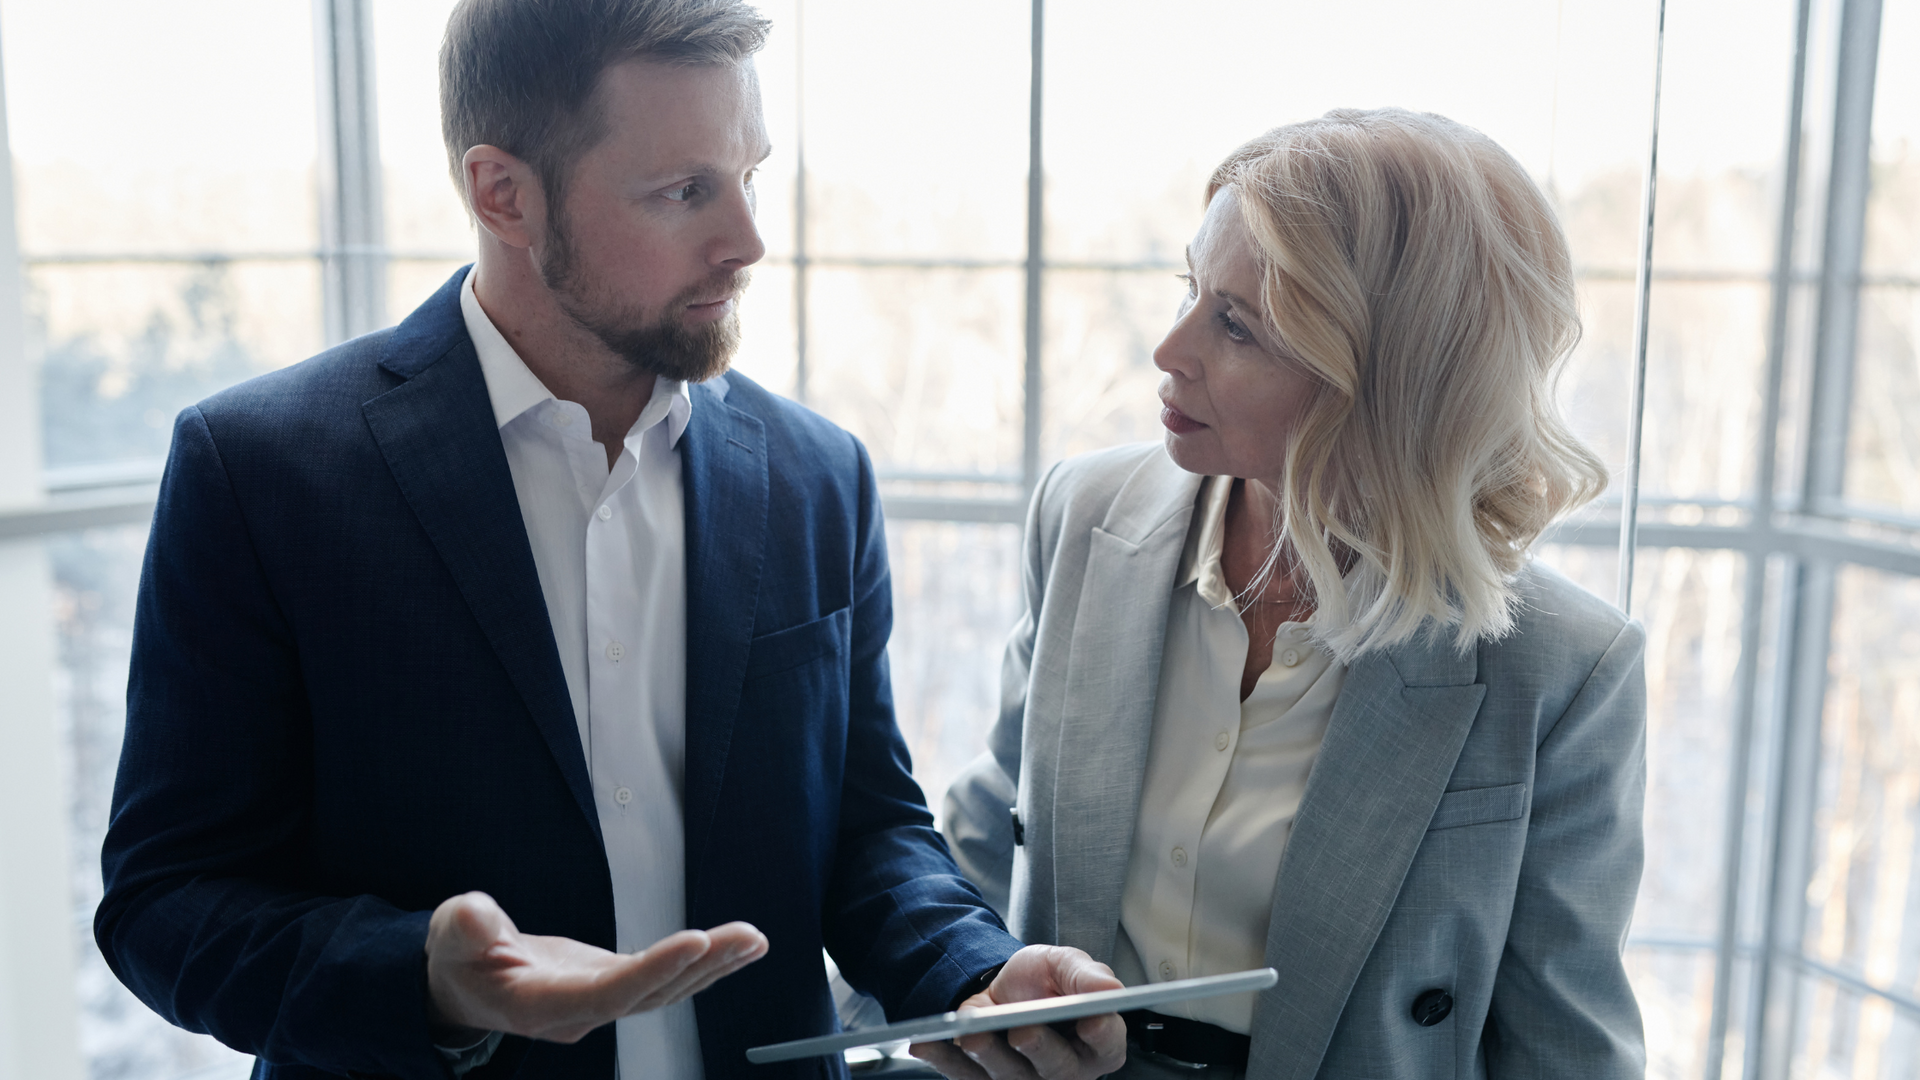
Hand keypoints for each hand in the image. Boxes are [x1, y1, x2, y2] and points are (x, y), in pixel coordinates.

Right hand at [424, 891, 767, 1043]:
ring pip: (665, 992)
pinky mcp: (611, 986)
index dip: (652, 972)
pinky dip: (702, 963)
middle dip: (700, 966)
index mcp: (539, 1004)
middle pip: (649, 996)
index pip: (606, 994)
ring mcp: (598, 1002)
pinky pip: (664, 981)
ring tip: (754, 940)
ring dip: (713, 966)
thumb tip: (478, 919)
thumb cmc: (458, 956)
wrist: (462, 981)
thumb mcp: (449, 932)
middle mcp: (578, 1012)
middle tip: (745, 937)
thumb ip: (466, 926)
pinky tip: (737, 946)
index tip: (695, 941)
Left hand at [910, 945, 1126, 1079]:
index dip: (1102, 1035)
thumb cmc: (1042, 982)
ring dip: (988, 1054)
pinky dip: (944, 1058)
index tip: (1091, 1020)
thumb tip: (1110, 989)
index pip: (1107, 1045)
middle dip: (1039, 1048)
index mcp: (1097, 1043)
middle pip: (1057, 1069)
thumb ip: (1086, 976)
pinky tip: (926, 1042)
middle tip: (1024, 1030)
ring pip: (1009, 1076)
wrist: (1001, 987)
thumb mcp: (1064, 964)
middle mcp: (1065, 1071)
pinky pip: (964, 1076)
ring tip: (972, 1032)